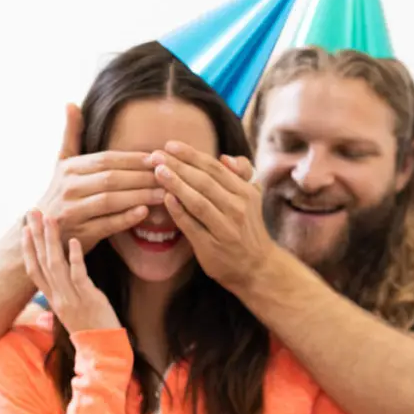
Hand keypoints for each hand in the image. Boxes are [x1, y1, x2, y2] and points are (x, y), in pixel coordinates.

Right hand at [22, 210, 119, 334]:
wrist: (103, 351)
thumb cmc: (90, 329)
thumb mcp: (71, 313)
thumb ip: (61, 298)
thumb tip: (53, 292)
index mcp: (52, 299)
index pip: (33, 270)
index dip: (27, 249)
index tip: (24, 229)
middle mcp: (57, 297)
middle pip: (41, 262)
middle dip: (36, 236)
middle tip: (32, 212)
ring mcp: (71, 298)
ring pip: (55, 265)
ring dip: (52, 240)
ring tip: (50, 219)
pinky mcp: (87, 298)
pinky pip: (78, 275)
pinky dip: (74, 257)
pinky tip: (73, 240)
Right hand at [36, 104, 164, 252]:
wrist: (43, 230)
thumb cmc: (61, 194)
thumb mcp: (62, 163)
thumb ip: (71, 134)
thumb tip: (70, 103)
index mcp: (70, 168)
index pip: (107, 159)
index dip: (134, 158)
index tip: (159, 157)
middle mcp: (69, 187)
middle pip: (111, 178)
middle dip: (142, 177)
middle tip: (169, 176)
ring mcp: (73, 211)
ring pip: (110, 201)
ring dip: (139, 196)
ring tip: (164, 194)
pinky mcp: (80, 233)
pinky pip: (106, 225)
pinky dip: (126, 219)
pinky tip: (144, 213)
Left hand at [150, 142, 274, 290]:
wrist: (258, 268)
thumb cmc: (249, 228)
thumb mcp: (253, 197)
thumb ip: (243, 173)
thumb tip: (225, 157)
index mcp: (245, 193)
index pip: (214, 168)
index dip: (191, 155)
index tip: (170, 145)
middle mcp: (237, 208)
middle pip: (204, 181)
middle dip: (178, 166)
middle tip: (155, 155)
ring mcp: (224, 228)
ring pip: (198, 201)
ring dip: (176, 184)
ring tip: (158, 172)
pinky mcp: (211, 246)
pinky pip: (192, 225)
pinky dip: (178, 211)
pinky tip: (166, 199)